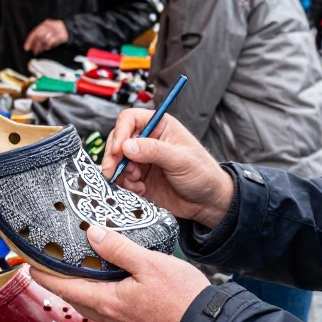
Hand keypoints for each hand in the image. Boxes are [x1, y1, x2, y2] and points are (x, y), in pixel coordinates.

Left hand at [23, 19, 67, 54]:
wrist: (71, 29)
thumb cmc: (57, 31)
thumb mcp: (48, 31)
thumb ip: (40, 36)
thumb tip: (31, 46)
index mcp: (45, 24)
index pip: (34, 32)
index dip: (29, 41)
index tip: (27, 48)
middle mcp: (49, 26)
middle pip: (38, 36)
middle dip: (35, 45)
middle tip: (35, 52)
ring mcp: (55, 30)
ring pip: (45, 39)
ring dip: (41, 47)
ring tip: (40, 51)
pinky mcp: (61, 36)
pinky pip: (52, 42)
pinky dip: (48, 46)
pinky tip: (48, 48)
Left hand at [33, 225, 209, 321]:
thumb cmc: (182, 299)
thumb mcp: (149, 264)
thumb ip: (118, 248)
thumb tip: (92, 233)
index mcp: (106, 301)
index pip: (62, 287)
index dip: (42, 273)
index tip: (26, 261)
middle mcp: (108, 314)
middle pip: (72, 294)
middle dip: (57, 276)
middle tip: (47, 255)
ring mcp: (120, 320)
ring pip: (89, 299)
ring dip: (77, 282)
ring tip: (73, 261)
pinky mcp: (132, 320)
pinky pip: (105, 302)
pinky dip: (96, 287)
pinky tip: (104, 274)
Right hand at [103, 109, 233, 227]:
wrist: (207, 202)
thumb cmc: (202, 174)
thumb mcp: (180, 159)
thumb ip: (154, 151)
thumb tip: (126, 146)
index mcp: (159, 126)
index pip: (129, 119)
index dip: (120, 133)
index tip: (117, 150)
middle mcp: (147, 140)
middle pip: (117, 140)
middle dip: (114, 157)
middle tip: (114, 171)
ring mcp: (141, 160)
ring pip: (116, 161)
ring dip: (120, 173)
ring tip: (136, 183)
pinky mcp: (139, 178)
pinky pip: (121, 179)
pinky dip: (126, 185)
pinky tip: (140, 190)